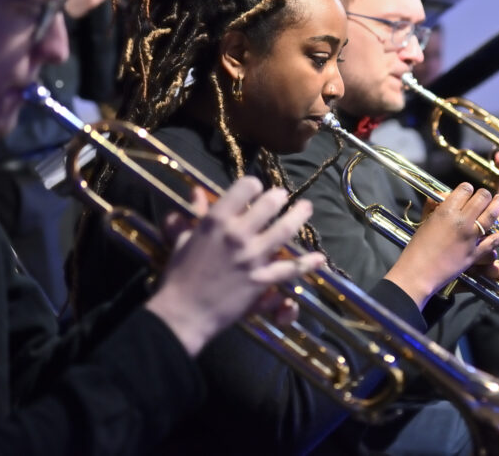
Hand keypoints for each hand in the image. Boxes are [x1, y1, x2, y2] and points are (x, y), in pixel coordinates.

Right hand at [145, 176, 324, 355]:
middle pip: (269, 205)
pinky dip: (307, 263)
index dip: (252, 185)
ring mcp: (252, 257)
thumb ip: (193, 213)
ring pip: (284, 230)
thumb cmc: (178, 275)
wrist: (183, 313)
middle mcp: (238, 234)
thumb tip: (195, 191)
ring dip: (299, 216)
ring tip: (307, 208)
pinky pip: (290, 269)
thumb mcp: (182, 239)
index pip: (244, 188)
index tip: (255, 188)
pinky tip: (319, 258)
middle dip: (279, 196)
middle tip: (283, 196)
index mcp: (216, 220)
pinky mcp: (262, 280)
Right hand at [385, 184, 498, 308]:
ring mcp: (471, 237)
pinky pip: (495, 240)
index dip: (467, 189)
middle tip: (484, 196)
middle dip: (483, 194)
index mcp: (446, 211)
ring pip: (491, 214)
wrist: (418, 273)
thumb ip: (435, 207)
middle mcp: (461, 221)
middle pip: (481, 197)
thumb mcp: (424, 222)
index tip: (467, 192)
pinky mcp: (476, 253)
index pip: (465, 189)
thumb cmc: (416, 248)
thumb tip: (444, 197)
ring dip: (498, 205)